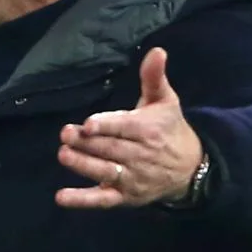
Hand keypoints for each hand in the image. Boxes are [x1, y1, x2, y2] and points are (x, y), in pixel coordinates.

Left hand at [56, 47, 203, 209]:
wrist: (190, 169)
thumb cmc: (169, 129)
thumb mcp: (165, 101)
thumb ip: (154, 77)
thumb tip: (157, 50)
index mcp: (149, 130)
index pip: (125, 127)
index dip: (106, 126)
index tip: (88, 124)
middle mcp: (141, 156)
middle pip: (110, 149)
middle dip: (87, 143)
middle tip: (65, 133)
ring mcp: (132, 179)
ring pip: (105, 172)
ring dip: (83, 165)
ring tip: (63, 155)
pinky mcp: (124, 197)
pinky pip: (102, 200)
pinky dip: (82, 200)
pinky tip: (61, 197)